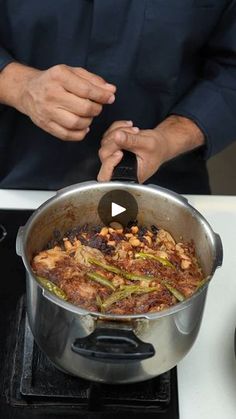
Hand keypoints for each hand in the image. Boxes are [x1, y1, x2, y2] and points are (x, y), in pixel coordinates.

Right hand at [0, 63, 115, 140]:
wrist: (28, 90)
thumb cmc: (55, 81)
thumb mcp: (73, 72)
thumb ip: (93, 80)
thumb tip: (111, 91)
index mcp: (59, 76)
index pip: (86, 90)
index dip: (102, 96)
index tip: (110, 98)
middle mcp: (51, 94)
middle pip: (83, 109)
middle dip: (96, 109)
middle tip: (96, 107)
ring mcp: (47, 111)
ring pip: (77, 123)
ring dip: (88, 122)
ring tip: (88, 116)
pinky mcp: (46, 125)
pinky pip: (68, 135)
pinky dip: (80, 133)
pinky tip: (82, 127)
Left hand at [97, 116, 204, 182]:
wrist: (161, 146)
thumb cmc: (157, 150)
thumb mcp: (147, 144)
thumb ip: (132, 141)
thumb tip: (117, 136)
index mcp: (127, 175)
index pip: (106, 175)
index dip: (109, 163)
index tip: (120, 153)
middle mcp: (117, 168)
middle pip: (104, 154)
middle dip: (117, 140)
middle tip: (133, 133)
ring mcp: (113, 157)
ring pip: (105, 142)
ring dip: (118, 131)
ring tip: (135, 130)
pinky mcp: (113, 147)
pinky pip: (108, 134)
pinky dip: (117, 127)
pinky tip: (129, 127)